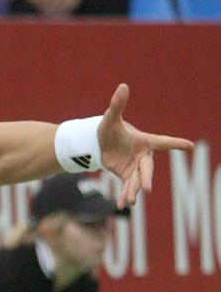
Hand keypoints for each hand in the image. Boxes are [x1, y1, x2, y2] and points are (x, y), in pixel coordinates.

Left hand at [97, 84, 193, 205]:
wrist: (101, 144)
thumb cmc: (109, 129)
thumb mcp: (110, 119)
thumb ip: (117, 105)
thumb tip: (123, 86)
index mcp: (144, 141)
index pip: (162, 142)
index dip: (175, 143)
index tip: (189, 146)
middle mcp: (143, 156)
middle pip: (147, 168)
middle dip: (146, 178)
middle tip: (147, 189)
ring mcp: (135, 168)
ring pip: (137, 181)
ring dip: (134, 191)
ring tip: (130, 201)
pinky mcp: (127, 176)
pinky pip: (128, 187)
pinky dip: (125, 196)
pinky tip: (122, 205)